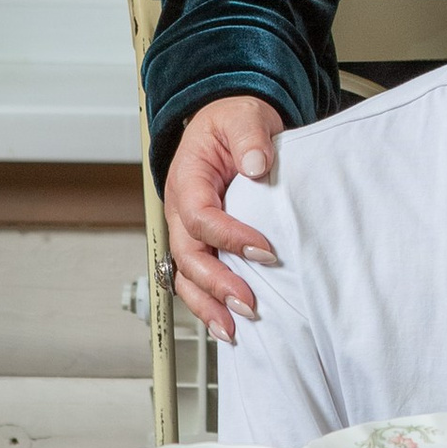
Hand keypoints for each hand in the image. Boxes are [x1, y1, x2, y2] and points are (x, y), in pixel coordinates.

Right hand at [163, 96, 285, 340]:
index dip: (230, 238)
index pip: (201, 217)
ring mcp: (188, 230)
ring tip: (233, 330)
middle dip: (217, 284)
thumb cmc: (233, 122)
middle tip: (248, 303)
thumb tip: (256, 166)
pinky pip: (196, 279)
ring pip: (186, 276)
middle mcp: (181, 210)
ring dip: (208, 305)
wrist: (229, 124)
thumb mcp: (244, 117)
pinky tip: (227, 326)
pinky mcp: (202, 242)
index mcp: (188, 179)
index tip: (265, 251)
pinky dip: (208, 305)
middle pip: (188, 255)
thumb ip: (250, 138)